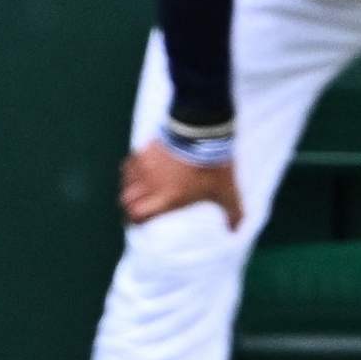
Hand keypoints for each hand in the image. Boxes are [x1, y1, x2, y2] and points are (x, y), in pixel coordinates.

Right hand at [121, 143, 242, 229]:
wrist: (202, 129)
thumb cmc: (214, 164)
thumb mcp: (227, 190)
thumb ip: (233, 212)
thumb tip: (235, 230)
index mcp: (167, 199)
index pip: (137, 215)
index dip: (134, 222)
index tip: (136, 223)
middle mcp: (151, 185)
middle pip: (126, 200)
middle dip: (129, 207)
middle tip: (134, 209)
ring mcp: (146, 166)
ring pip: (125, 183)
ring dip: (128, 189)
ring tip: (135, 192)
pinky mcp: (145, 149)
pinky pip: (129, 163)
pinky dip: (130, 171)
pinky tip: (138, 172)